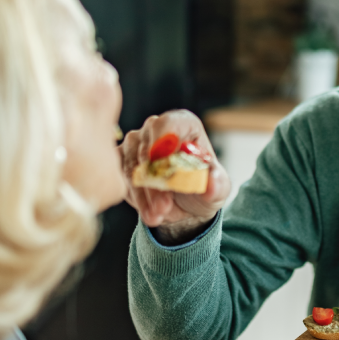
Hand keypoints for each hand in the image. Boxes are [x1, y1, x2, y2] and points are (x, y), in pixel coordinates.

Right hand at [120, 110, 230, 243]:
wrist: (186, 204)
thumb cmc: (202, 186)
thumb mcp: (218, 188)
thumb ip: (217, 183)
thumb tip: (213, 182)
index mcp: (183, 124)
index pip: (168, 124)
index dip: (164, 142)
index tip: (164, 163)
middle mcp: (154, 128)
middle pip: (148, 150)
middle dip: (156, 181)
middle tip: (164, 206)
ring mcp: (134, 144)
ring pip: (133, 168)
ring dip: (145, 195)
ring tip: (158, 215)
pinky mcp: (120, 162)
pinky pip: (122, 179)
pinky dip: (136, 199)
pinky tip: (149, 214)